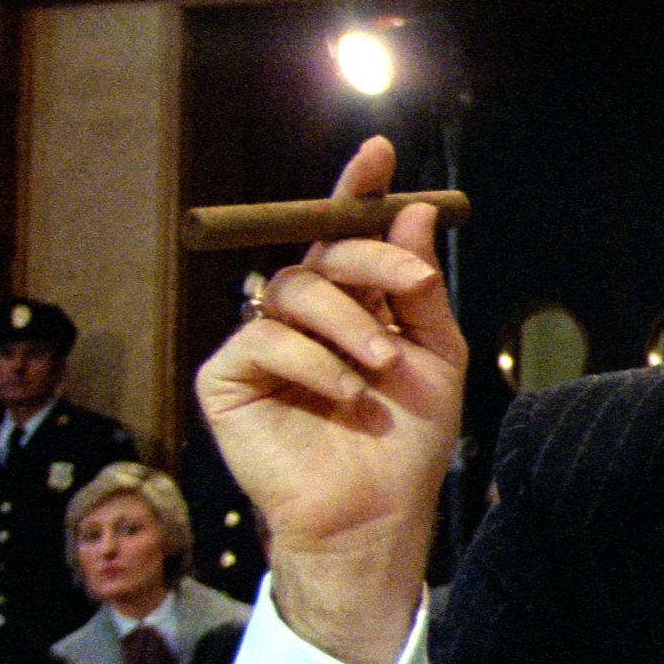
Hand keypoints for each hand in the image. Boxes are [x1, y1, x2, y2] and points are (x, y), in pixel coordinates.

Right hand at [195, 137, 465, 663]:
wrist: (378, 511)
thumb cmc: (407, 440)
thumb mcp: (436, 356)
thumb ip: (419, 288)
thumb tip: (410, 212)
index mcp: (353, 305)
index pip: (345, 236)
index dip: (358, 192)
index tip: (381, 152)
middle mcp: (302, 317)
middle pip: (322, 251)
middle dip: (372, 258)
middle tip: (413, 288)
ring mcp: (261, 344)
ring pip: (294, 290)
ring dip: (351, 323)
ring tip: (383, 369)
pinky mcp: (227, 380)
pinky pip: (263, 340)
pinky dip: (313, 362)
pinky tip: (344, 395)